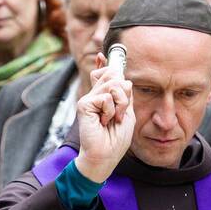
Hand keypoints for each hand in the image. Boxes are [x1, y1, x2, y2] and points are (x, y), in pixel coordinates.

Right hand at [74, 62, 134, 182]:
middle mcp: (95, 96)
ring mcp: (88, 99)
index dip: (106, 64)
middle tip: (119, 111)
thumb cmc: (115, 138)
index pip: (105, 74)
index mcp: (104, 97)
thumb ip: (124, 94)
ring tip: (113, 118)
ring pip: (113, 84)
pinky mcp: (84, 104)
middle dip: (124, 92)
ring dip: (120, 103)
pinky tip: (103, 121)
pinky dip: (111, 110)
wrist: (105, 155)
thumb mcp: (126, 112)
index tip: (104, 54)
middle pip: (113, 74)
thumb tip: (118, 72)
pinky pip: (106, 97)